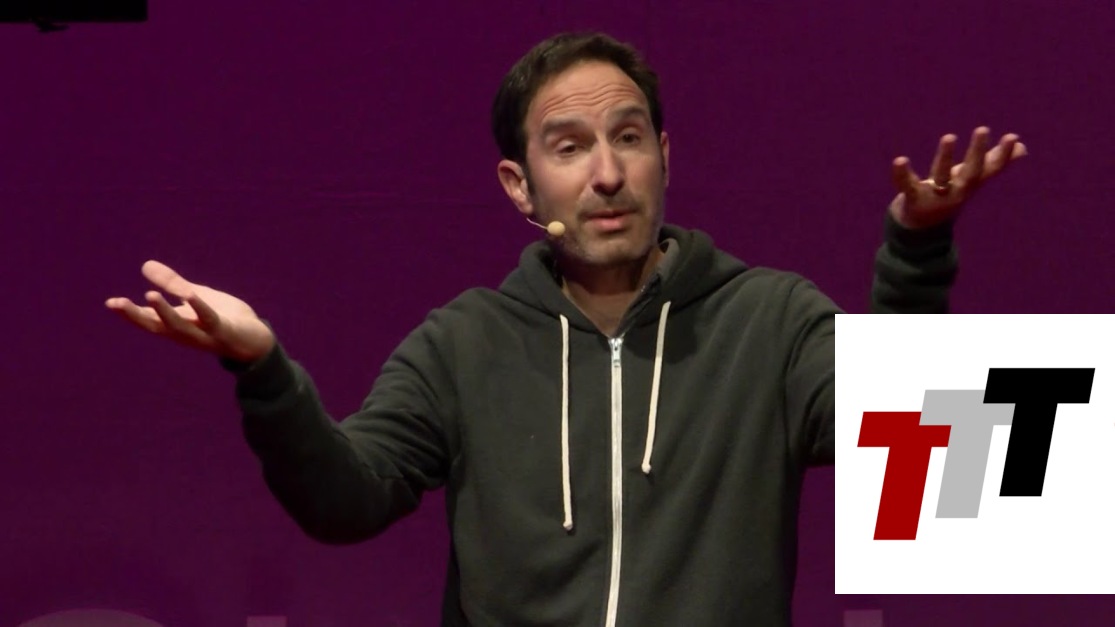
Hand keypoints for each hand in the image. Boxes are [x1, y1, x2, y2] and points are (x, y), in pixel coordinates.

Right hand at [106, 260, 275, 362]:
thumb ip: (173, 283)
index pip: (149, 320)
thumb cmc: (224, 319)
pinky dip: (199, 307)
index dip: (129, 313)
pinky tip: (189, 294)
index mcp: (178, 325)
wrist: (257, 340)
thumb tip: (145, 265)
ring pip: (180, 327)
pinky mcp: (224, 331)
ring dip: (165, 312)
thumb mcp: (196, 297)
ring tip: (149, 294)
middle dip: (136, 316)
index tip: (110, 303)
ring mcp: (204, 335)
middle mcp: (186, 333)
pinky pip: (209, 319)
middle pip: (157, 327)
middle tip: (116, 303)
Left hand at [889, 126, 1026, 228]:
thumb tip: (1023, 147)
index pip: (991, 169)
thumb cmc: (950, 194)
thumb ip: (995, 163)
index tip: (1013, 137)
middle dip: (977, 153)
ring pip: (941, 176)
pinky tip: (900, 160)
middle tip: (983, 129)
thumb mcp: (974, 179)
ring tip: (950, 136)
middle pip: (970, 172)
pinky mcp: (912, 198)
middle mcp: (956, 190)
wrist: (921, 226)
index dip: (1003, 155)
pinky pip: (907, 185)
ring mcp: (935, 195)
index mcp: (970, 183)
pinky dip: (902, 174)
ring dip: (945, 157)